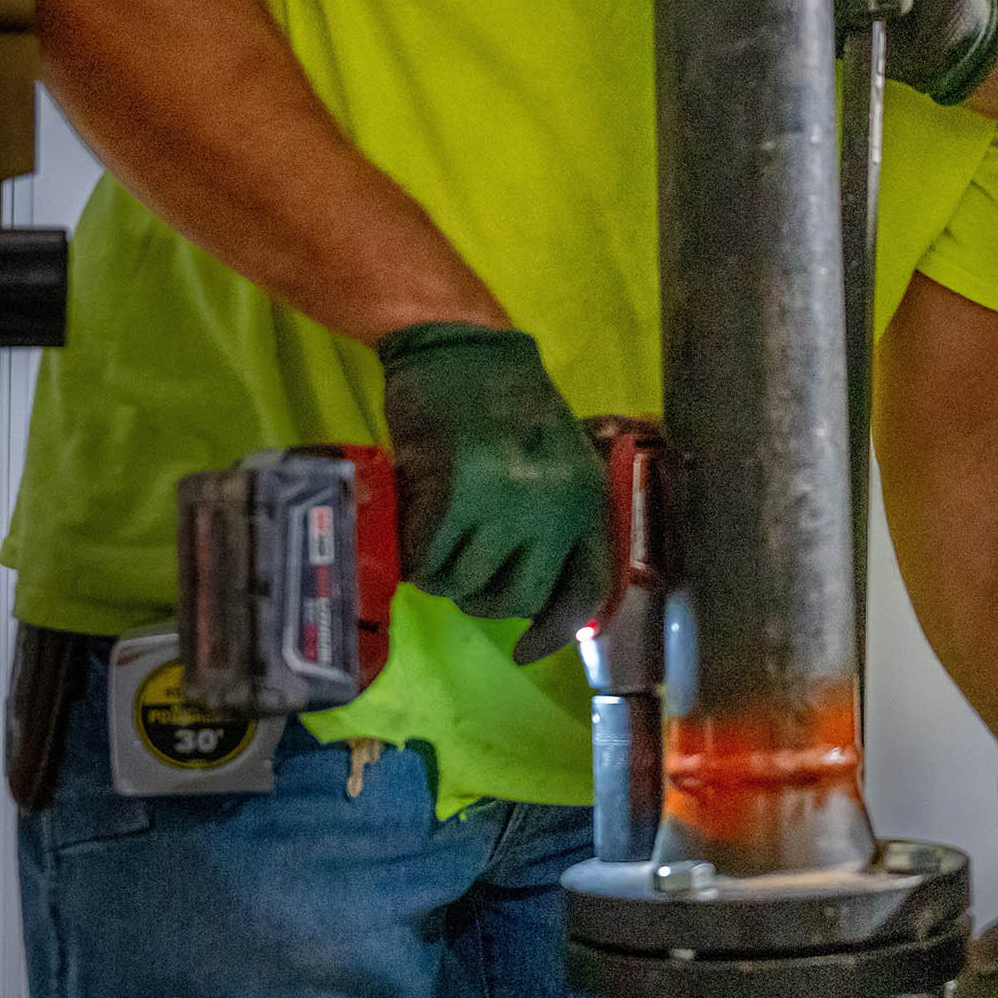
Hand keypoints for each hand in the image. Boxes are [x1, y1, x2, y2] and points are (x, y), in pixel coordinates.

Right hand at [375, 323, 612, 663]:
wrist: (460, 344)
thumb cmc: (505, 403)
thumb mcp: (554, 460)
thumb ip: (553, 522)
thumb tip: (536, 602)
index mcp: (585, 499)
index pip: (582, 590)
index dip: (552, 632)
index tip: (525, 652)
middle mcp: (554, 507)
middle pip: (513, 599)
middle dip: (480, 595)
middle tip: (458, 563)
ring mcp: (505, 501)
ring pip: (463, 584)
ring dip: (441, 571)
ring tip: (433, 534)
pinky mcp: (455, 493)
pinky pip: (427, 559)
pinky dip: (413, 552)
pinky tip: (412, 523)